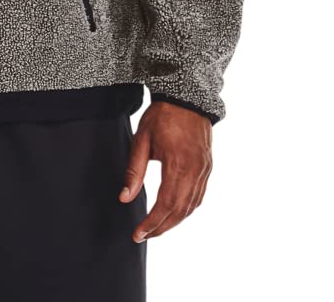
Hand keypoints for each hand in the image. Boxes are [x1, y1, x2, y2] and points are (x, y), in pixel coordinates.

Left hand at [117, 101, 212, 241]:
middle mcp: (196, 171)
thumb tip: (125, 198)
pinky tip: (174, 213)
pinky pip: (199, 196)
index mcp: (178, 164)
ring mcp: (205, 170)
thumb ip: (134, 170)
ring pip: (192, 206)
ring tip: (156, 228)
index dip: (152, 222)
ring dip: (174, 221)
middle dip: (162, 227)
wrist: (186, 98)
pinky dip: (186, 209)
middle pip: (180, 211)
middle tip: (144, 236)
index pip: (166, 204)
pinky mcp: (208, 168)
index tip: (138, 233)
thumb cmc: (162, 116)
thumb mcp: (142, 139)